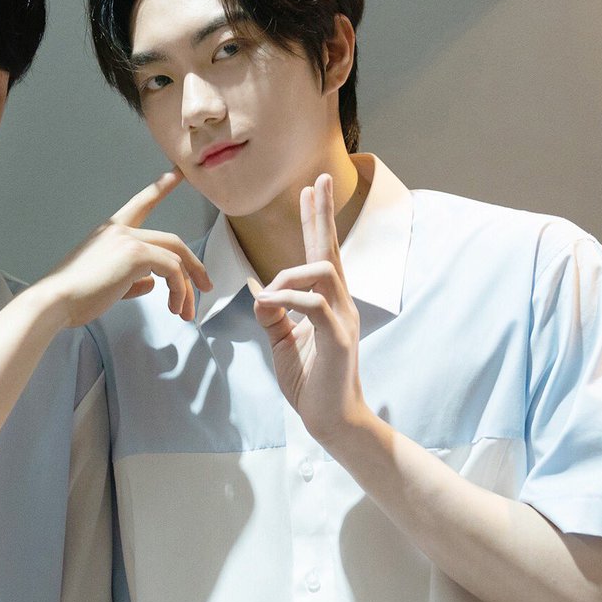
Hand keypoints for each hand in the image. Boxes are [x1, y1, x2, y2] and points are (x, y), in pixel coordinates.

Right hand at [34, 169, 211, 328]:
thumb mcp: (106, 283)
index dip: (161, 187)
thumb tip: (152, 283)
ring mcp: (129, 239)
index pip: (141, 203)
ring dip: (187, 286)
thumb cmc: (74, 296)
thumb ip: (132, 279)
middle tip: (205, 287)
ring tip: (185, 311)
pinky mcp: (136, 254)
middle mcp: (120, 229)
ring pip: (176, 256)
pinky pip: (172, 269)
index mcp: (110, 231)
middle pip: (172, 240)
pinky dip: (179, 290)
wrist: (56, 300)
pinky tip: (172, 306)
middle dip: (194, 265)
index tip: (177, 172)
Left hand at [250, 174, 367, 443]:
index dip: (316, 221)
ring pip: (321, 272)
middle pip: (330, 250)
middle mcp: (341, 303)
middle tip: (317, 181)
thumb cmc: (310, 380)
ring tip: (269, 295)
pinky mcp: (339, 339)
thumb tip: (259, 291)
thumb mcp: (283, 340)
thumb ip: (273, 313)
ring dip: (288, 275)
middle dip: (321, 215)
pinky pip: (315, 305)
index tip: (309, 190)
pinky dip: (289, 300)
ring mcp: (343, 319)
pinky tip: (271, 306)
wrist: (330, 419)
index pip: (321, 253)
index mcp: (328, 301)